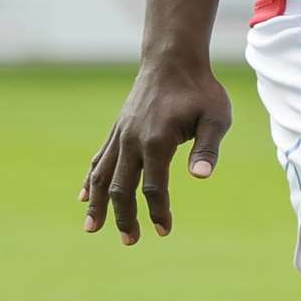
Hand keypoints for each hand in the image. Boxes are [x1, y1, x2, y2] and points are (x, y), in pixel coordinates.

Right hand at [80, 61, 231, 245]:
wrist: (174, 60)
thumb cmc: (201, 90)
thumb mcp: (216, 116)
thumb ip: (209, 147)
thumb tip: (202, 177)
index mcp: (157, 140)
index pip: (154, 187)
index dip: (158, 211)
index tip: (164, 231)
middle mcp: (132, 140)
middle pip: (122, 188)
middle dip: (124, 217)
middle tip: (131, 241)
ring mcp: (121, 135)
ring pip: (103, 176)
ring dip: (98, 205)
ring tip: (92, 229)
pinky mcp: (117, 130)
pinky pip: (99, 159)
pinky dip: (91, 181)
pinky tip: (84, 198)